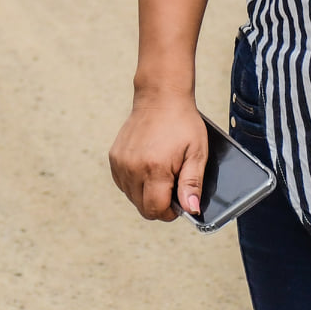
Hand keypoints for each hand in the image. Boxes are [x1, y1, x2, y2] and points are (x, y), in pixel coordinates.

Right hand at [109, 91, 206, 220]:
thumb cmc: (182, 123)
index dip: (170, 212)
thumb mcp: (196, 153)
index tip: (178, 202)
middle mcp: (133, 168)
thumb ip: (192, 184)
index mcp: (155, 168)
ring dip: (146, 193)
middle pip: (143, 207)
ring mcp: (121, 163)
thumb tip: (191, 210)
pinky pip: (123, 184)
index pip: (155, 210)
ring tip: (160, 173)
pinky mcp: (114, 158)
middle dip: (159, 204)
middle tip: (172, 185)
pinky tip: (148, 168)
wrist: (160, 97)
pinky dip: (135, 183)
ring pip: (132, 197)